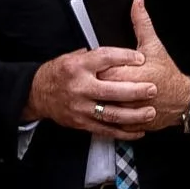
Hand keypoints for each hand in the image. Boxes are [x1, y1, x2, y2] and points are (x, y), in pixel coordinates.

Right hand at [24, 44, 156, 138]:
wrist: (37, 94)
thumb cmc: (57, 74)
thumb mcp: (71, 58)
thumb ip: (94, 57)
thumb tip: (121, 56)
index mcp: (77, 67)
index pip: (105, 58)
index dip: (125, 58)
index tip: (141, 59)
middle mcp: (79, 87)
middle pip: (113, 90)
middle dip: (136, 91)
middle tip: (153, 89)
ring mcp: (80, 107)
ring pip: (112, 114)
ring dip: (135, 115)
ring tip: (151, 112)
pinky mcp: (81, 122)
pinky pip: (106, 129)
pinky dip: (124, 132)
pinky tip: (138, 131)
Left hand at [93, 0, 189, 132]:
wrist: (184, 100)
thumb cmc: (168, 73)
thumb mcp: (154, 46)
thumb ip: (141, 24)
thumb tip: (137, 3)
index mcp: (136, 73)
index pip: (105, 70)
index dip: (98, 67)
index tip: (94, 66)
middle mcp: (134, 94)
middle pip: (102, 88)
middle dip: (94, 83)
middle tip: (93, 80)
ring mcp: (134, 111)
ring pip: (105, 108)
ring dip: (97, 102)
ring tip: (95, 95)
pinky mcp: (134, 124)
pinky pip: (113, 124)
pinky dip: (106, 118)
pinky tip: (102, 110)